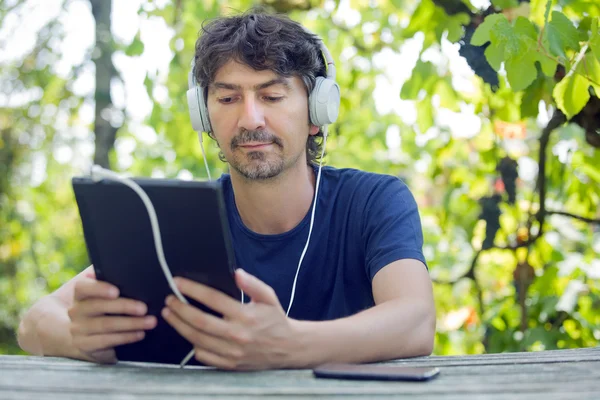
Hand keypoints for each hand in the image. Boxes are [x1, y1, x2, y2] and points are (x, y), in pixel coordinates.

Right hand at [67, 269, 156, 362]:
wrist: (78, 335)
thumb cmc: (100, 306)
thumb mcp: (100, 291)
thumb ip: (109, 277)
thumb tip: (127, 262)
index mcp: (80, 294)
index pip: (83, 287)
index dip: (99, 288)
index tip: (116, 290)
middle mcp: (76, 310)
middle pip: (98, 307)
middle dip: (124, 306)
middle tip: (144, 308)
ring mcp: (78, 329)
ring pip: (105, 325)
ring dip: (131, 324)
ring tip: (150, 322)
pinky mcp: (85, 345)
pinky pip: (107, 341)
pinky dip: (126, 337)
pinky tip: (140, 334)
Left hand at [162, 269, 300, 369]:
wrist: (288, 348)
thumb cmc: (275, 320)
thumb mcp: (269, 297)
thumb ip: (253, 284)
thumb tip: (236, 273)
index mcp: (246, 315)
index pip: (213, 299)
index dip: (193, 289)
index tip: (178, 282)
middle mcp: (237, 334)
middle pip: (199, 321)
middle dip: (180, 309)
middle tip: (169, 300)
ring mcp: (232, 352)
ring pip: (197, 339)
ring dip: (179, 325)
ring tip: (170, 314)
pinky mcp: (229, 364)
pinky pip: (203, 355)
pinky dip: (192, 344)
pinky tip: (188, 334)